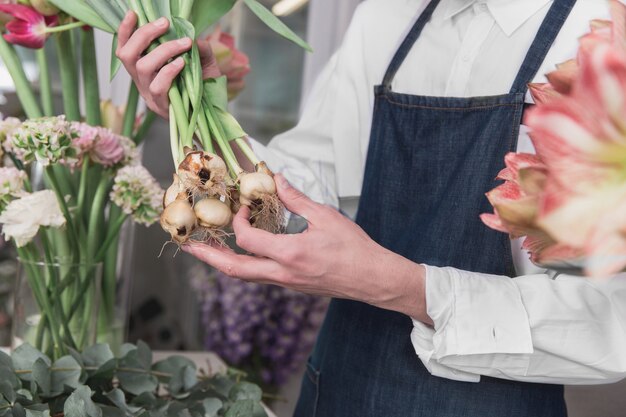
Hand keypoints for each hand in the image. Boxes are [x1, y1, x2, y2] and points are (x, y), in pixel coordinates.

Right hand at [116, 11, 220, 117]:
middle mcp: (141, 81)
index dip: (125, 31)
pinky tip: (182, 63)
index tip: (134, 13)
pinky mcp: (160, 106)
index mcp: (144, 70)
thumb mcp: (203, 63)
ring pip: (142, 68)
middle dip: (144, 34)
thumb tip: (193, 35)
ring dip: (163, 50)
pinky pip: (158, 86)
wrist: (213, 114)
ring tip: (184, 43)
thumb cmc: (204, 87)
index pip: (125, 48)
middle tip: (165, 23)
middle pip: (127, 55)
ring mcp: (149, 95)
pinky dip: (169, 71)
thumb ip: (199, 49)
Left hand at [182, 174, 432, 324]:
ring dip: (224, 262)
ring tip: (207, 251)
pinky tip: (242, 253)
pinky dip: (244, 264)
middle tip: (187, 247)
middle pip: (234, 269)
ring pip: (245, 276)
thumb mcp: (326, 217)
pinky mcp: (292, 286)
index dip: (239, 221)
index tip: (244, 207)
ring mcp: (286, 283)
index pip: (248, 239)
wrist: (372, 279)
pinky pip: (260, 277)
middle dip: (208, 257)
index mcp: (290, 254)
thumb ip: (297, 199)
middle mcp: (283, 274)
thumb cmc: (354, 249)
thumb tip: (279, 180)